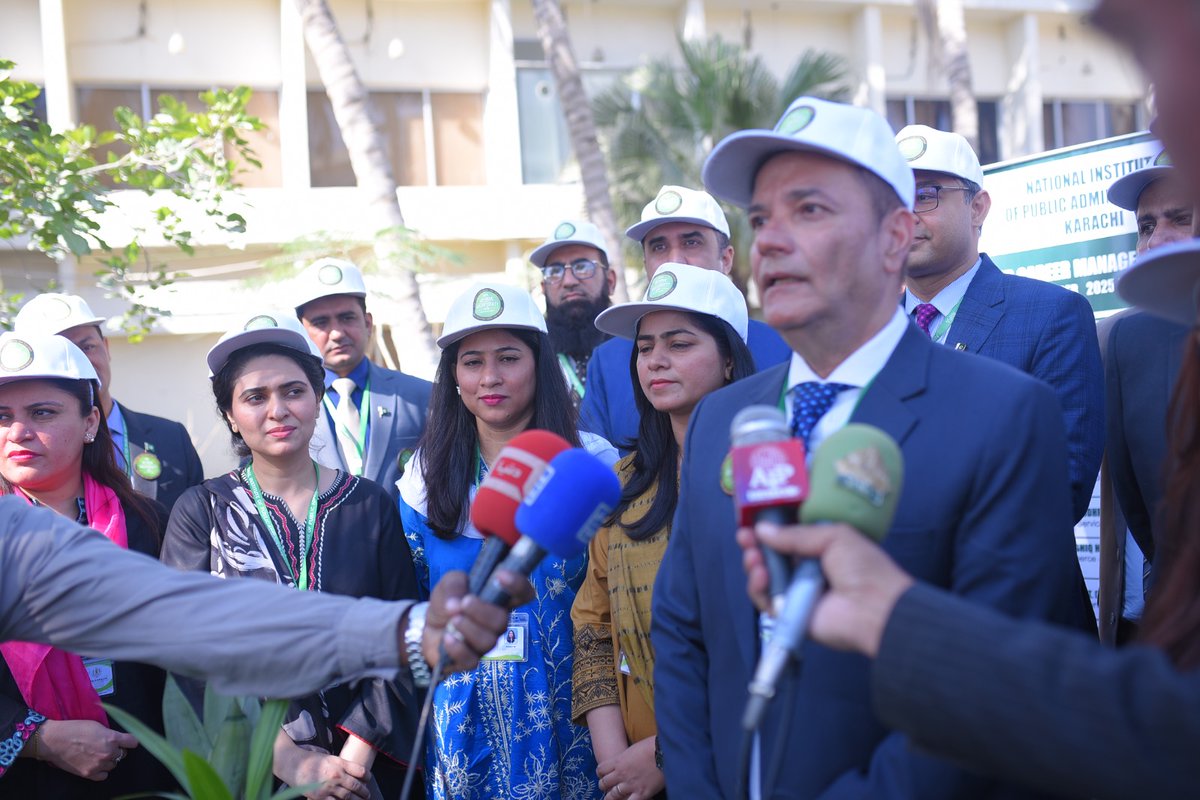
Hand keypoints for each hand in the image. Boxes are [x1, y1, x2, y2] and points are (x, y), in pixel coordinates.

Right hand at [36, 719, 137, 780]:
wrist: (54, 741)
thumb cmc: (74, 729)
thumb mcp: (97, 726)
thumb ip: (110, 734)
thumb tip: (118, 739)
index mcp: (112, 738)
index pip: (133, 742)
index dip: (130, 741)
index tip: (127, 741)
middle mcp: (108, 752)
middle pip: (122, 754)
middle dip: (117, 750)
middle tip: (106, 746)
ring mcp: (99, 764)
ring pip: (113, 765)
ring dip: (108, 760)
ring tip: (97, 754)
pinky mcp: (89, 773)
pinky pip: (104, 776)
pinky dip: (102, 771)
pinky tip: (95, 764)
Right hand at [274, 738, 370, 799]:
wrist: (293, 764)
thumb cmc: (311, 759)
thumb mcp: (329, 757)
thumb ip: (342, 765)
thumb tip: (353, 772)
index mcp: (340, 763)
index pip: (361, 771)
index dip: (367, 777)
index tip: (367, 780)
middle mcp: (336, 774)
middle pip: (356, 786)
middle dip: (364, 792)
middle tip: (367, 795)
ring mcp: (328, 786)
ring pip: (348, 797)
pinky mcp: (320, 796)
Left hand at [422, 569, 533, 672]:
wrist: (427, 627)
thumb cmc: (448, 601)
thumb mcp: (448, 583)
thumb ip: (456, 582)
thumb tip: (460, 598)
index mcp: (499, 600)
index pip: (523, 594)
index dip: (518, 585)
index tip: (501, 575)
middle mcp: (496, 623)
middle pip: (503, 621)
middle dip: (482, 611)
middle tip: (464, 602)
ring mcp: (484, 643)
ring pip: (488, 641)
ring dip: (469, 628)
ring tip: (453, 619)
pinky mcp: (469, 660)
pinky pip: (471, 660)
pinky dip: (458, 648)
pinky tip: (447, 638)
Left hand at [596, 736, 663, 799]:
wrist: (664, 750)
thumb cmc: (651, 745)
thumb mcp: (633, 749)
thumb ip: (626, 758)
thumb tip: (626, 761)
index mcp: (618, 761)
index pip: (600, 770)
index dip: (601, 774)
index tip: (603, 775)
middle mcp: (621, 774)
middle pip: (604, 783)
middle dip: (604, 786)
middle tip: (607, 787)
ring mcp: (630, 785)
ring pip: (612, 796)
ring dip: (611, 797)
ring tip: (613, 797)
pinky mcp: (641, 793)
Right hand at [738, 522, 913, 657]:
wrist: (876, 608)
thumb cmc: (863, 567)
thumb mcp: (833, 537)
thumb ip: (796, 535)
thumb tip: (761, 530)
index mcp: (819, 550)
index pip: (786, 538)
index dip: (768, 531)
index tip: (751, 523)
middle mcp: (805, 571)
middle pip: (770, 558)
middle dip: (754, 546)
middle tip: (744, 537)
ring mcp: (796, 594)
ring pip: (764, 579)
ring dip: (754, 565)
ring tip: (753, 558)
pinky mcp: (789, 615)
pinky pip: (765, 602)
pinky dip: (758, 589)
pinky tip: (761, 576)